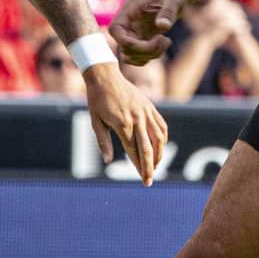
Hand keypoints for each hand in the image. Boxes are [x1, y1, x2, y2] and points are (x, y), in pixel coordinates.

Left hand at [83, 63, 169, 185]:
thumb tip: (108, 161)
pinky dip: (163, 138)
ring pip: (159, 138)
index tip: (143, 180)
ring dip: (159, 154)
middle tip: (149, 181)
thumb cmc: (97, 100)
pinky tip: (160, 147)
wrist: (106, 76)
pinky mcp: (150, 107)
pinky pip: (161, 125)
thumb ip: (103, 142)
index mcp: (122, 124)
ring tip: (155, 166)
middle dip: (149, 168)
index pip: (134, 151)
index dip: (138, 167)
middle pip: (148, 148)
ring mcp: (145, 112)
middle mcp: (137, 119)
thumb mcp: (95, 122)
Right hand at [110, 0, 188, 63]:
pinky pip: (138, 57)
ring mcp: (132, 33)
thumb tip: (162, 26)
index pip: (115, 30)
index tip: (152, 41)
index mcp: (128, 10)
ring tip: (166, 41)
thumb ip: (168, 11)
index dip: (127, 42)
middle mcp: (127, 24)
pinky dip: (151, 56)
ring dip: (148, 56)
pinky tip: (164, 43)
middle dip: (145, 51)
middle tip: (165, 40)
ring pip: (129, 56)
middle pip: (123, 47)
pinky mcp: (140, 41)